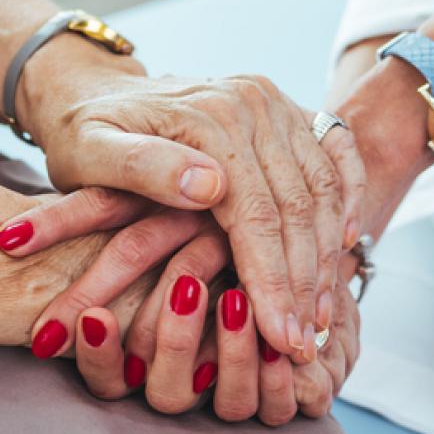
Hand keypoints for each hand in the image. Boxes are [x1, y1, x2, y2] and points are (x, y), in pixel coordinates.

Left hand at [12, 41, 366, 362]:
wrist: (93, 90)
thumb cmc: (82, 134)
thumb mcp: (89, 151)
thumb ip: (143, 168)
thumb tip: (210, 187)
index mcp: (211, 116)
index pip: (255, 213)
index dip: (272, 280)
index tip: (281, 338)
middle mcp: (254, 102)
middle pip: (298, 205)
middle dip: (306, 282)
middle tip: (305, 344)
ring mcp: (276, 103)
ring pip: (322, 188)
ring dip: (328, 255)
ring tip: (322, 316)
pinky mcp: (288, 109)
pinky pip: (336, 154)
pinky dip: (350, 197)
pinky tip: (349, 242)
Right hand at [35, 217, 363, 426]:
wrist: (296, 235)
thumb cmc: (191, 217)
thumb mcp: (135, 211)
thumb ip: (86, 227)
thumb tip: (5, 243)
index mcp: (142, 347)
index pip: (110, 378)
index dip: (100, 356)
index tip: (95, 316)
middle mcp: (186, 374)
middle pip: (166, 394)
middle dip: (175, 345)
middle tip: (188, 286)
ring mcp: (239, 383)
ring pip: (226, 405)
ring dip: (232, 358)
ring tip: (238, 299)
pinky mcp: (292, 386)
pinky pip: (282, 406)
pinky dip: (278, 376)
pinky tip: (283, 335)